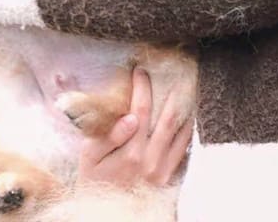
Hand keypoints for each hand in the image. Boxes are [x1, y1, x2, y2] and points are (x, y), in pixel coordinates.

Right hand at [78, 68, 193, 187]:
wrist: (105, 214)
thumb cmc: (93, 180)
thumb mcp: (89, 158)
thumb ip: (108, 135)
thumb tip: (130, 117)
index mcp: (131, 152)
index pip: (141, 109)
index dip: (142, 86)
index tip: (140, 71)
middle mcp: (151, 161)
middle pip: (168, 118)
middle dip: (171, 92)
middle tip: (173, 73)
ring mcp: (163, 171)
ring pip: (182, 134)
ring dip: (186, 110)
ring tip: (187, 90)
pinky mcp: (169, 179)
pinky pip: (185, 152)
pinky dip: (188, 132)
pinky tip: (187, 118)